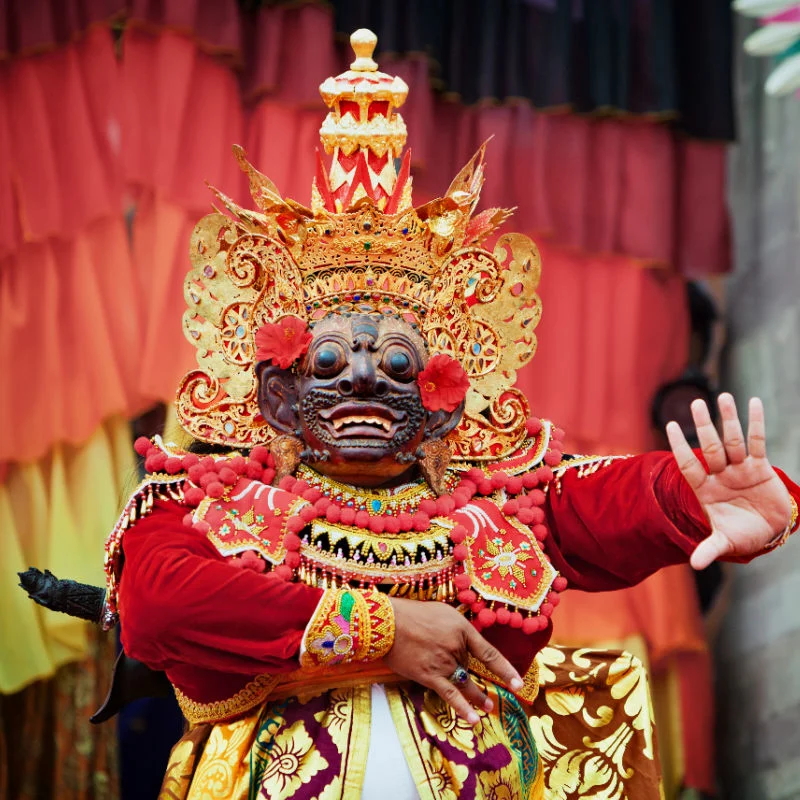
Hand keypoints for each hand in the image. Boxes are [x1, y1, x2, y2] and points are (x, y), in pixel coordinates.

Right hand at [384, 597, 523, 724]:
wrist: (388, 622)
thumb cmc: (413, 613)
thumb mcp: (442, 613)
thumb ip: (457, 629)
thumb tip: (464, 645)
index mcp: (462, 629)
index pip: (489, 653)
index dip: (505, 670)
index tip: (518, 684)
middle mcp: (456, 647)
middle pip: (469, 666)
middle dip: (466, 670)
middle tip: (482, 690)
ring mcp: (443, 663)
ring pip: (464, 683)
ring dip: (477, 697)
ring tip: (488, 707)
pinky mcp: (429, 676)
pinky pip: (450, 694)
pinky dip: (463, 708)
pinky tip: (474, 719)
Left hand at [666, 393, 792, 569]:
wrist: (769, 532)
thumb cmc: (742, 535)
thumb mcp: (725, 542)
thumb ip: (710, 549)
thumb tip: (696, 566)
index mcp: (705, 489)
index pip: (688, 464)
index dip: (679, 446)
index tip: (670, 426)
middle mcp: (719, 474)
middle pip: (709, 446)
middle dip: (703, 426)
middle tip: (695, 403)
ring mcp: (739, 468)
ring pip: (732, 440)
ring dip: (728, 419)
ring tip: (722, 396)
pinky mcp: (760, 467)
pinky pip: (757, 441)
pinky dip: (755, 423)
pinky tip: (753, 402)